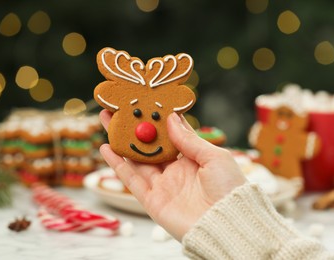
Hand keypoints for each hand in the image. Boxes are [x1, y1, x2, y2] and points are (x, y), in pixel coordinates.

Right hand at [99, 110, 245, 240]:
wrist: (226, 225)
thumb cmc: (228, 189)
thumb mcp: (214, 157)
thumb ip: (190, 140)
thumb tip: (171, 118)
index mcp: (192, 159)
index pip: (170, 134)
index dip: (158, 118)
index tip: (146, 101)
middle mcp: (175, 171)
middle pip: (149, 145)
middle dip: (134, 127)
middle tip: (119, 108)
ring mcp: (162, 185)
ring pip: (136, 159)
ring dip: (121, 140)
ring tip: (107, 120)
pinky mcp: (152, 201)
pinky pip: (131, 180)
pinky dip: (117, 165)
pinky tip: (105, 147)